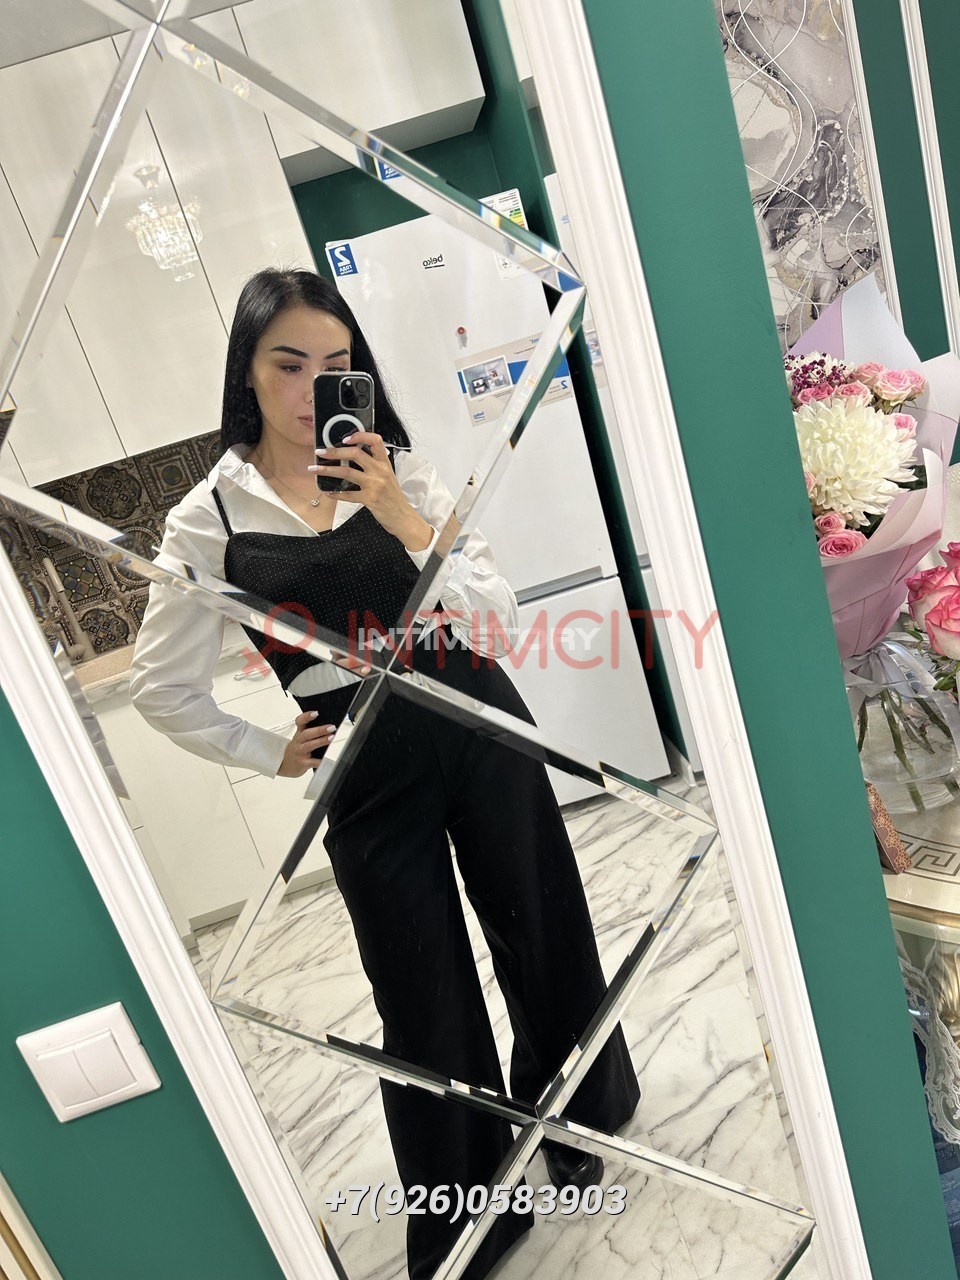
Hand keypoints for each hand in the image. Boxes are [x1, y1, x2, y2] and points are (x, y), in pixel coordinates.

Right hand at [277, 710, 337, 776]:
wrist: (286, 765)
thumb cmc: (296, 750)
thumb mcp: (300, 739)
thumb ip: (312, 732)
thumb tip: (328, 726)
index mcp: (299, 734)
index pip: (300, 722)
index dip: (306, 717)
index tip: (315, 713)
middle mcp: (298, 742)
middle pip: (307, 734)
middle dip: (319, 730)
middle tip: (331, 727)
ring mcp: (300, 752)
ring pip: (309, 745)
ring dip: (321, 741)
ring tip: (331, 738)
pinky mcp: (302, 763)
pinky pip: (312, 762)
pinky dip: (319, 761)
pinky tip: (326, 759)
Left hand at [308, 432, 432, 551]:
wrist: (403, 517)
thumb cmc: (394, 497)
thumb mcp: (388, 477)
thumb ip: (374, 466)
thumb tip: (353, 457)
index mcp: (385, 463)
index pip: (375, 441)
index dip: (360, 436)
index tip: (345, 438)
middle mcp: (380, 471)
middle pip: (355, 454)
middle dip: (335, 452)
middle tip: (320, 451)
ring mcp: (375, 485)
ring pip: (347, 472)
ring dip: (328, 470)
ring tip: (314, 468)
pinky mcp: (369, 499)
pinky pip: (348, 494)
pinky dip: (336, 493)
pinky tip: (328, 492)